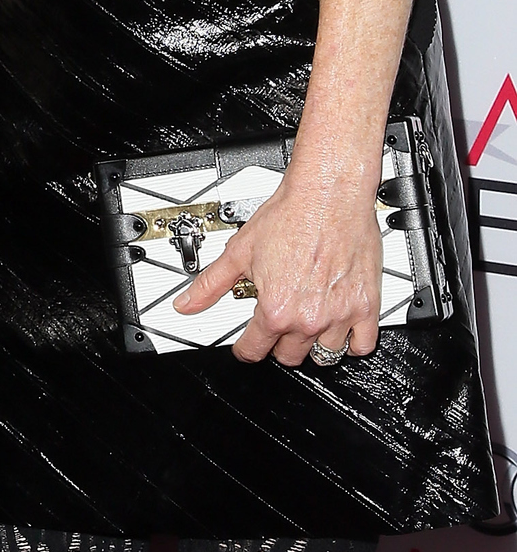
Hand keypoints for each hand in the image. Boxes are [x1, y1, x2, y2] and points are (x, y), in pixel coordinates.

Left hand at [173, 167, 382, 366]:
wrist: (327, 195)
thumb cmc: (289, 216)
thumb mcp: (239, 251)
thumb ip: (210, 284)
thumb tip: (186, 304)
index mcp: (275, 309)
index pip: (254, 350)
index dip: (245, 349)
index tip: (246, 346)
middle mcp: (308, 318)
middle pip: (289, 356)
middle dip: (278, 344)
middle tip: (275, 326)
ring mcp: (340, 316)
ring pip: (324, 355)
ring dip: (313, 345)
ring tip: (304, 326)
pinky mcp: (366, 307)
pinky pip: (361, 345)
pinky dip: (351, 343)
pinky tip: (339, 330)